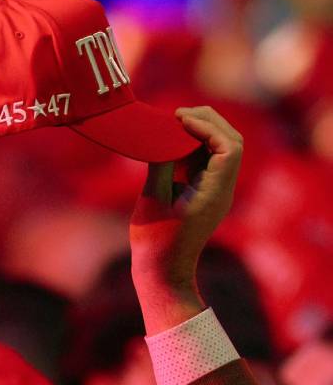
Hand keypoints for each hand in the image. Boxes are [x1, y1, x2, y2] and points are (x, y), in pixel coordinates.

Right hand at [130, 106, 242, 333]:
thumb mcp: (153, 199)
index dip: (207, 127)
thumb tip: (162, 136)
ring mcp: (215, 191)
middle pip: (231, 142)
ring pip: (221, 148)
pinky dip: (193, 144)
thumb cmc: (154, 240)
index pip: (228, 148)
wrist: (162, 270)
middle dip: (208, 122)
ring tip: (173, 122)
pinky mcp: (204, 192)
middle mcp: (222, 190)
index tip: (179, 120)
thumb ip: (160, 164)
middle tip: (177, 114)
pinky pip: (207, 159)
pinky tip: (172, 140)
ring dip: (201, 131)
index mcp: (215, 193)